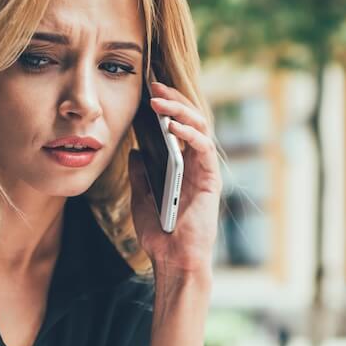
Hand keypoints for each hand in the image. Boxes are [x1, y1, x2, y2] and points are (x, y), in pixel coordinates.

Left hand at [129, 81, 221, 279]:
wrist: (173, 260)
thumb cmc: (160, 234)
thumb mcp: (141, 197)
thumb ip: (140, 173)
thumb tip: (134, 150)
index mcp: (182, 166)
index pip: (178, 127)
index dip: (166, 106)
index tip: (147, 91)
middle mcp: (196, 164)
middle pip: (191, 121)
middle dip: (173, 100)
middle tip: (154, 85)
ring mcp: (205, 171)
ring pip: (200, 128)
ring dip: (180, 111)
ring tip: (159, 101)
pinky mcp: (211, 180)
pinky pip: (204, 149)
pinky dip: (190, 135)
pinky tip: (172, 127)